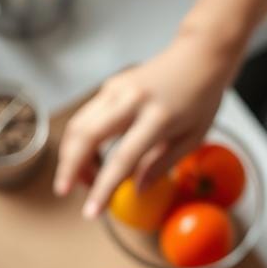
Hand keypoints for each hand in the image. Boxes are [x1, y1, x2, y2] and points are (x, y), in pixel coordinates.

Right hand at [54, 32, 237, 217]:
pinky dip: (81, 141)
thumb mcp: (192, 138)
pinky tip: (93, 157)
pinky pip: (86, 116)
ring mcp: (117, 89)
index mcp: (158, 116)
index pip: (123, 158)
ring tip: (85, 177)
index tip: (91, 212)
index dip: (103, 187)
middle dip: (69, 167)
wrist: (199, 55)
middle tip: (65, 191)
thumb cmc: (201, 97)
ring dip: (72, 155)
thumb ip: (161, 164)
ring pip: (78, 124)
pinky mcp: (110, 86)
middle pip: (86, 135)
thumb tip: (134, 189)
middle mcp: (132, 100)